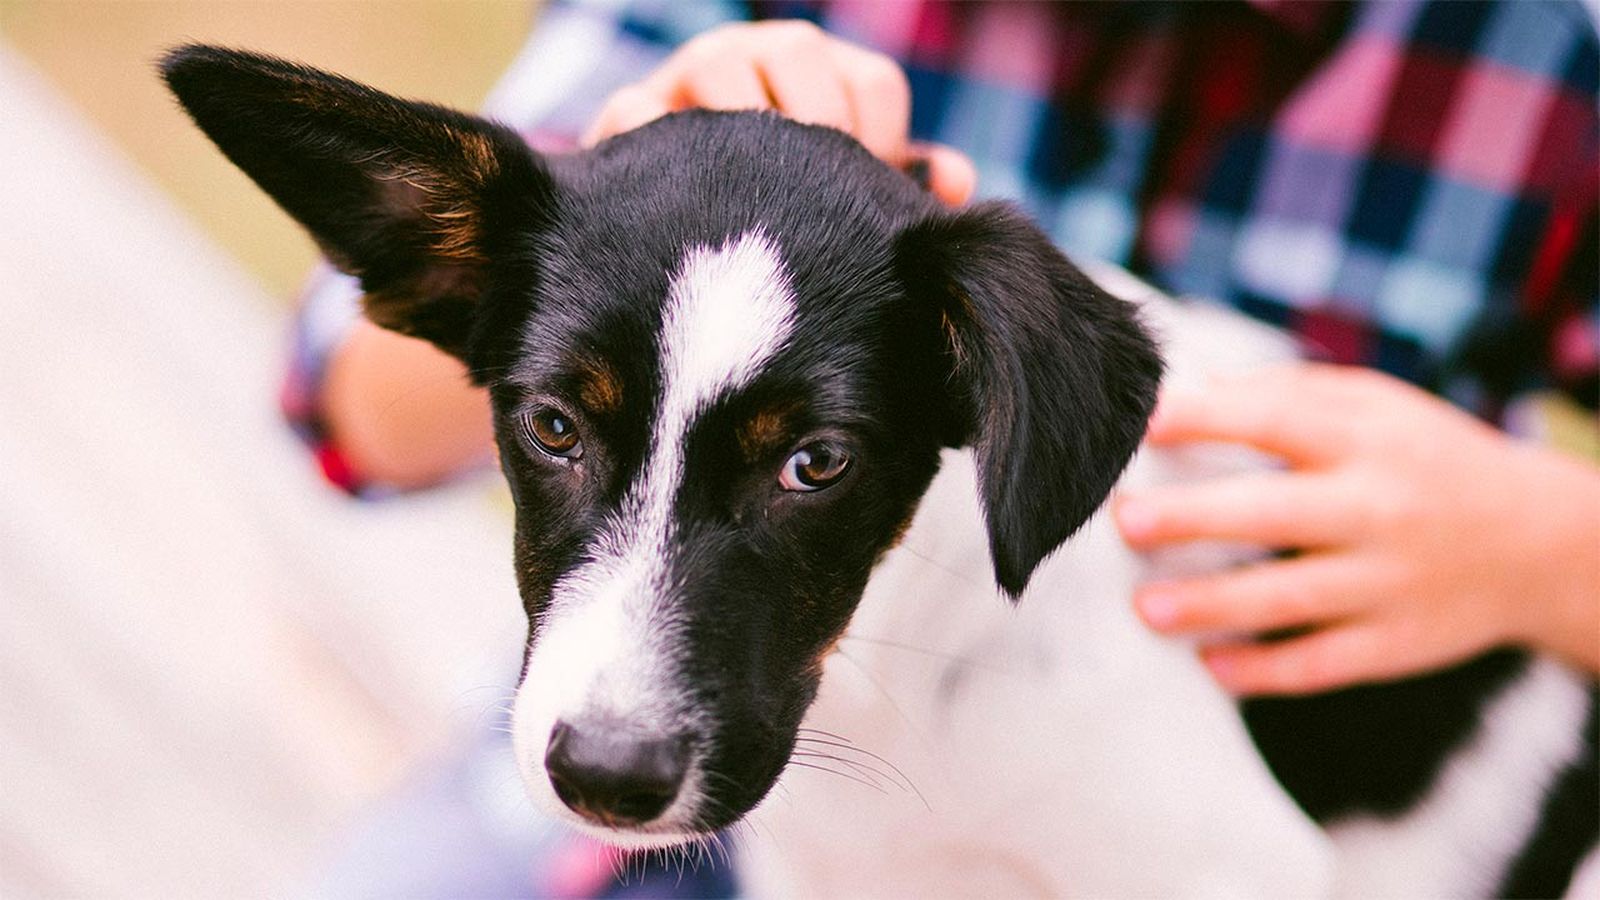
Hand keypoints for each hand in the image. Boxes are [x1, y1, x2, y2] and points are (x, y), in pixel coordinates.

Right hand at [583, 20, 976, 206]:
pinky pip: (636, 110)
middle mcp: (755, 54)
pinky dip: (658, 143)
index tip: (864, 207)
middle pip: (800, 53)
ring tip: (751, 205)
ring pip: (719, 66)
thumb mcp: (835, 196)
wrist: (661, 225)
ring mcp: (687, 75)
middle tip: (813, 209)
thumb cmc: (767, 207)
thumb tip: (957, 184)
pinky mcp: (626, 111)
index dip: (881, 147)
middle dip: (816, 133)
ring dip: (741, 133)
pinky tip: (684, 206)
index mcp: (819, 71)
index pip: (873, 83)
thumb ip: (895, 187)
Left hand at [1115, 364, 1599, 695]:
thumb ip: (1289, 392)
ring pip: (1287, 599)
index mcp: (1367, 440)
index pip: (1276, 421)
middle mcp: (1379, 509)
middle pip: (1271, 514)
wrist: (1541, 544)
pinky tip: (1211, 665)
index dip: (1206, 418)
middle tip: (1126, 521)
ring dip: (1210, 606)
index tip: (1144, 423)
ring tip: (1146, 608)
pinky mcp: (1397, 644)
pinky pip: (1321, 664)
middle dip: (1192, 518)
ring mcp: (1389, 582)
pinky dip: (1263, 672)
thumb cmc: (1427, 458)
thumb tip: (1191, 391)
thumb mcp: (1377, 405)